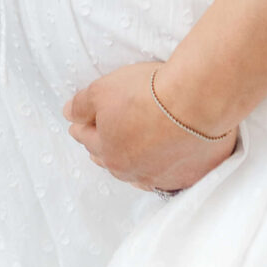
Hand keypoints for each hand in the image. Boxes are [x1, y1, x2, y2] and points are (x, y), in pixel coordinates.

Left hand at [63, 61, 234, 193]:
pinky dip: (165, 168)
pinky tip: (165, 163)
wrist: (197, 101)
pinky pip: (172, 176)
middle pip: (112, 160)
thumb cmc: (148, 93)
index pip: (88, 138)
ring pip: (141, 173)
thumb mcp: (103, 90)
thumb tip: (68, 114)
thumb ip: (82, 104)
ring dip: (133, 164)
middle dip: (103, 150)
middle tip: (99, 143)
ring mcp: (163, 176)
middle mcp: (133, 171)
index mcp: (109, 151)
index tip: (77, 126)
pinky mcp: (191, 175)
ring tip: (130, 157)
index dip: (82, 128)